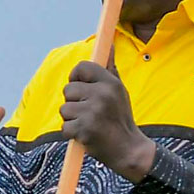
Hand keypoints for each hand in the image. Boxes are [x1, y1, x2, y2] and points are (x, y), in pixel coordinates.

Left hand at [62, 61, 157, 180]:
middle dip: (74, 102)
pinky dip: (72, 133)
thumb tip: (109, 43)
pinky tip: (87, 135)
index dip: (76, 76)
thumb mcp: (119, 91)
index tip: (80, 87)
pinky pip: (65, 126)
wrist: (128, 149)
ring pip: (64, 109)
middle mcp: (102, 94)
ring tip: (90, 124)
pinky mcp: (84, 129)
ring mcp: (93, 112)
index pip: (82, 67)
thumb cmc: (120, 118)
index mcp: (111, 83)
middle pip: (68, 89)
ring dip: (73, 119)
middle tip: (89, 112)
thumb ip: (110, 68)